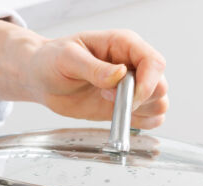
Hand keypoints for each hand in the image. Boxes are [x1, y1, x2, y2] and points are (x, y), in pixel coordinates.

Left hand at [27, 29, 168, 127]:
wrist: (42, 78)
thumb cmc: (51, 60)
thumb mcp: (67, 58)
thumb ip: (94, 67)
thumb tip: (119, 75)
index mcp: (123, 45)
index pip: (154, 63)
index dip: (147, 83)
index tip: (128, 96)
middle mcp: (133, 65)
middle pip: (160, 86)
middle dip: (139, 99)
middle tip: (108, 97)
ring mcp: (132, 87)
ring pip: (159, 104)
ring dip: (139, 111)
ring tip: (109, 103)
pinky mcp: (127, 106)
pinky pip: (151, 118)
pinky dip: (140, 123)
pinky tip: (117, 116)